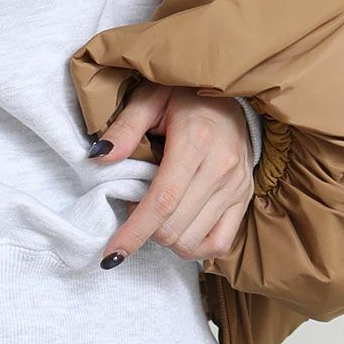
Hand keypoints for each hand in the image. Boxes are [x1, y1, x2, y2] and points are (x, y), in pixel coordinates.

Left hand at [89, 79, 254, 266]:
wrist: (229, 90)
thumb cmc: (183, 94)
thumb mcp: (149, 98)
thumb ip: (124, 127)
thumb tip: (99, 157)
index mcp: (196, 142)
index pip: (162, 201)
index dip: (134, 232)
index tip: (111, 254)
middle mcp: (221, 169)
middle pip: (175, 227)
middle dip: (144, 231)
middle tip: (132, 206)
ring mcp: (237, 186)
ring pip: (194, 240)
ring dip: (165, 238)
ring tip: (154, 214)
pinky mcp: (245, 198)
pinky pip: (220, 243)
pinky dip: (194, 246)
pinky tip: (178, 228)